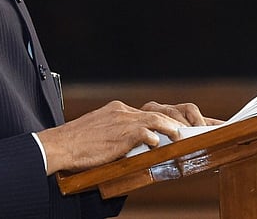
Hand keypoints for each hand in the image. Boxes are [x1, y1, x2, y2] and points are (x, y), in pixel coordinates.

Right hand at [36, 100, 220, 175]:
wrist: (58, 146)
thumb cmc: (78, 146)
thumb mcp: (102, 135)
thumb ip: (122, 136)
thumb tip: (143, 145)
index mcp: (119, 110)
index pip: (151, 111)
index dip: (171, 118)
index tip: (188, 124)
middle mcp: (123, 111)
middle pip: (160, 111)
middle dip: (180, 119)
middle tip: (198, 127)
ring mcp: (123, 119)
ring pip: (158, 119)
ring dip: (174, 128)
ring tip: (186, 137)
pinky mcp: (121, 132)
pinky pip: (146, 132)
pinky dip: (156, 139)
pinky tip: (162, 145)